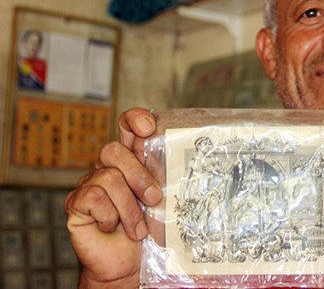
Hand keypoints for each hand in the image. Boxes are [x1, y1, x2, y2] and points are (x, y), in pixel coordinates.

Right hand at [64, 108, 161, 288]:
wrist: (129, 264)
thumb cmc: (149, 231)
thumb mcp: (164, 198)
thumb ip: (167, 175)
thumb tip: (187, 155)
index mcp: (132, 161)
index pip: (127, 126)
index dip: (135, 119)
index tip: (150, 128)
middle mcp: (108, 168)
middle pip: (112, 149)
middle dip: (138, 175)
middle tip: (153, 198)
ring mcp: (89, 184)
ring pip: (107, 177)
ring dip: (129, 208)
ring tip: (137, 227)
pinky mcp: (76, 204)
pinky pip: (94, 197)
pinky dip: (110, 217)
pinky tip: (113, 227)